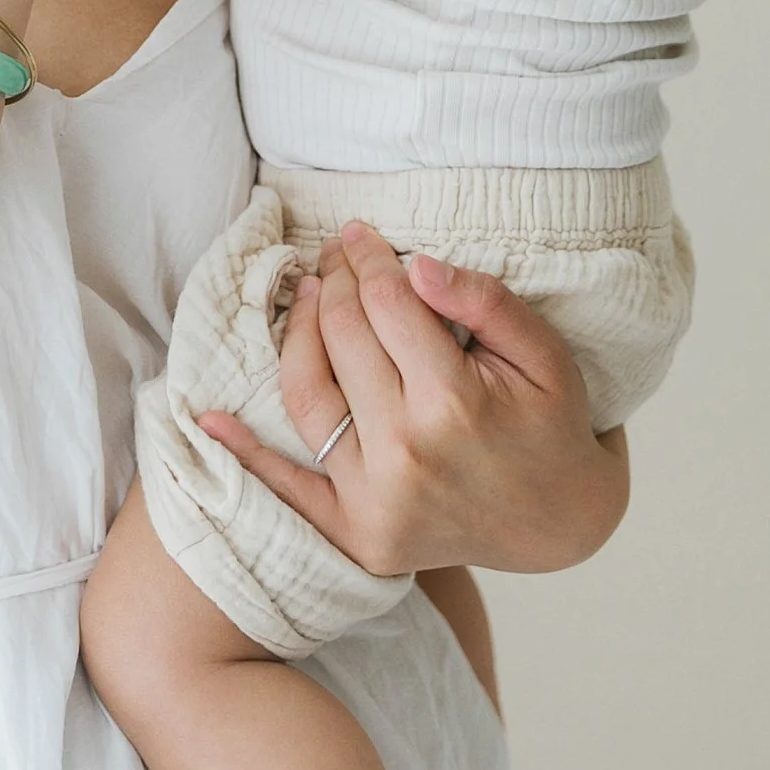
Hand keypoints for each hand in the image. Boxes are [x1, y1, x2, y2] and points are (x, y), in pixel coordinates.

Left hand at [196, 223, 627, 575]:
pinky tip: (208, 418)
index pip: (387, 306)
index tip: (360, 235)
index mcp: (456, 404)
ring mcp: (374, 500)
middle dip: (334, 284)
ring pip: (306, 397)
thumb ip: (486, 303)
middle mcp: (406, 453)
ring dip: (297, 336)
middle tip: (334, 256)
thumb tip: (416, 266)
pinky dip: (245, 454)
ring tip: (307, 296)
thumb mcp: (546, 356)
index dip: (370, 260)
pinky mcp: (355, 534)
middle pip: (344, 340)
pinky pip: (288, 488)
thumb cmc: (553, 427)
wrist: (561, 524)